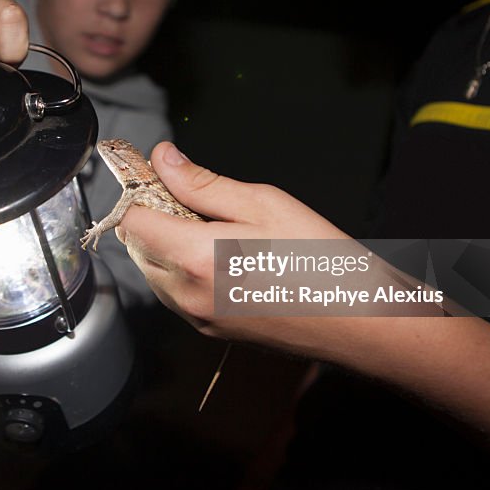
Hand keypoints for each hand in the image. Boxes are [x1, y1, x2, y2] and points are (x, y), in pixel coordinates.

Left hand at [116, 141, 353, 353]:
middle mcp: (187, 295)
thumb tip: (164, 159)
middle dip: (156, 219)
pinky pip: (175, 294)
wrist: (357, 320)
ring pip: (154, 272)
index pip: (132, 220)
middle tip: (198, 201)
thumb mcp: (263, 203)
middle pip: (138, 247)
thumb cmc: (320, 261)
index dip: (143, 193)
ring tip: (216, 229)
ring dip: (168, 245)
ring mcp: (197, 318)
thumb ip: (202, 182)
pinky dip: (184, 270)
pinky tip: (225, 257)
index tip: (163, 178)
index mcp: (195, 258)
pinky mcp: (210, 330)